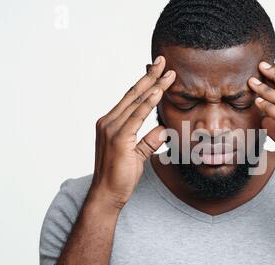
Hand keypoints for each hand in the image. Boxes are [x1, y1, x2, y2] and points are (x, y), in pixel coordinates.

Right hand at [90, 56, 175, 208]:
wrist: (107, 194)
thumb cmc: (120, 176)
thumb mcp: (139, 154)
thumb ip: (149, 140)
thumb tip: (163, 128)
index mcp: (112, 123)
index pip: (132, 98)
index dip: (146, 83)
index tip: (158, 71)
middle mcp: (108, 121)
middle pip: (134, 94)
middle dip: (150, 76)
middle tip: (163, 61)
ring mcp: (111, 128)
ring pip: (136, 101)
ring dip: (153, 85)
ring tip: (167, 72)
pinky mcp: (118, 138)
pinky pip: (136, 116)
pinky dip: (147, 103)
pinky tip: (158, 91)